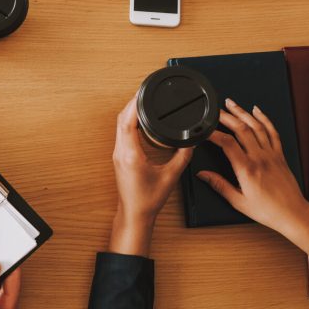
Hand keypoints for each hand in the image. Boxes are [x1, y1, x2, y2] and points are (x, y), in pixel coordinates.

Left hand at [110, 98, 191, 255]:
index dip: (134, 104)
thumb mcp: (171, 176)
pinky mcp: (119, 157)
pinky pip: (121, 133)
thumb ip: (183, 156)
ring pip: (119, 125)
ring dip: (129, 112)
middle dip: (132, 103)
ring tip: (143, 102)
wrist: (135, 215)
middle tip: (145, 93)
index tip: (142, 93)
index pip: (127, 121)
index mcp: (131, 154)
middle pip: (121, 119)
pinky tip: (138, 119)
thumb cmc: (149, 200)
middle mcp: (121, 152)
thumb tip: (191, 141)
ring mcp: (118, 154)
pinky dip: (129, 122)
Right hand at [200, 100, 308, 257]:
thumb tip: (203, 175)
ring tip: (231, 104)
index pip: (227, 143)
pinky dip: (265, 119)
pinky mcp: (280, 155)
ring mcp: (271, 154)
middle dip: (226, 116)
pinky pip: (273, 132)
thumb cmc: (268, 211)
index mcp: (247, 169)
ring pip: (256, 126)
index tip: (203, 129)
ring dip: (242, 112)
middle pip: (241, 129)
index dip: (213, 133)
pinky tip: (257, 111)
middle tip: (215, 110)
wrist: (293, 214)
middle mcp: (260, 158)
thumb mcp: (238, 201)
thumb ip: (219, 185)